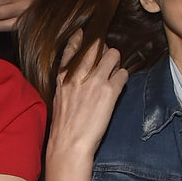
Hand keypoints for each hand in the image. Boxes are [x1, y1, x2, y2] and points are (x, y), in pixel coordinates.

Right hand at [50, 30, 126, 159]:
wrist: (68, 146)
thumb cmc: (62, 128)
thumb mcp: (58, 99)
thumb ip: (68, 83)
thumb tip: (83, 73)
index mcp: (63, 77)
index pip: (72, 48)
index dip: (80, 39)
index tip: (85, 34)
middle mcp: (79, 74)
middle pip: (96, 46)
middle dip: (103, 50)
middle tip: (106, 61)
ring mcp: (95, 81)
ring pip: (114, 55)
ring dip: (116, 63)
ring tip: (113, 74)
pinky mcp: (109, 91)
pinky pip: (123, 74)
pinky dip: (123, 79)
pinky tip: (117, 87)